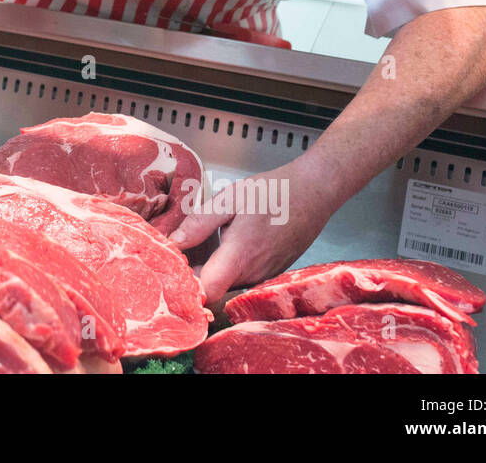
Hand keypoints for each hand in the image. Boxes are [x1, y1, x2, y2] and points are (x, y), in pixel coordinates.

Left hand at [168, 159, 339, 305]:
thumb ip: (199, 223)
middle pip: (213, 289)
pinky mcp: (270, 273)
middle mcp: (252, 274)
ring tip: (201, 242)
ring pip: (227, 283)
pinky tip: (225, 243)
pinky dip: (229, 266)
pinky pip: (242, 277)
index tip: (173, 271)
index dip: (187, 288)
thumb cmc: (272, 193)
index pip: (208, 293)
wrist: (312, 193)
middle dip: (193, 275)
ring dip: (211, 269)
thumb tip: (174, 242)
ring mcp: (263, 276)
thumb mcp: (229, 199)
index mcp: (239, 256)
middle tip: (179, 250)